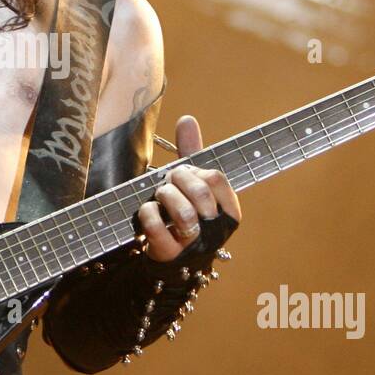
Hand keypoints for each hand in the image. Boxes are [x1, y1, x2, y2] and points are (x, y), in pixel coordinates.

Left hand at [138, 114, 241, 261]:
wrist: (171, 255)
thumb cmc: (184, 213)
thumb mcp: (190, 183)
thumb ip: (191, 153)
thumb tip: (187, 119)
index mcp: (227, 210)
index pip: (216, 178)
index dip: (195, 171)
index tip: (184, 174)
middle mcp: (214, 229)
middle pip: (201, 193)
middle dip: (177, 181)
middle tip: (167, 184)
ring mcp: (193, 244)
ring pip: (183, 213)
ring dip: (164, 197)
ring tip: (158, 199)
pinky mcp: (169, 255)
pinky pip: (156, 227)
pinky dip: (147, 214)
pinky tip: (147, 212)